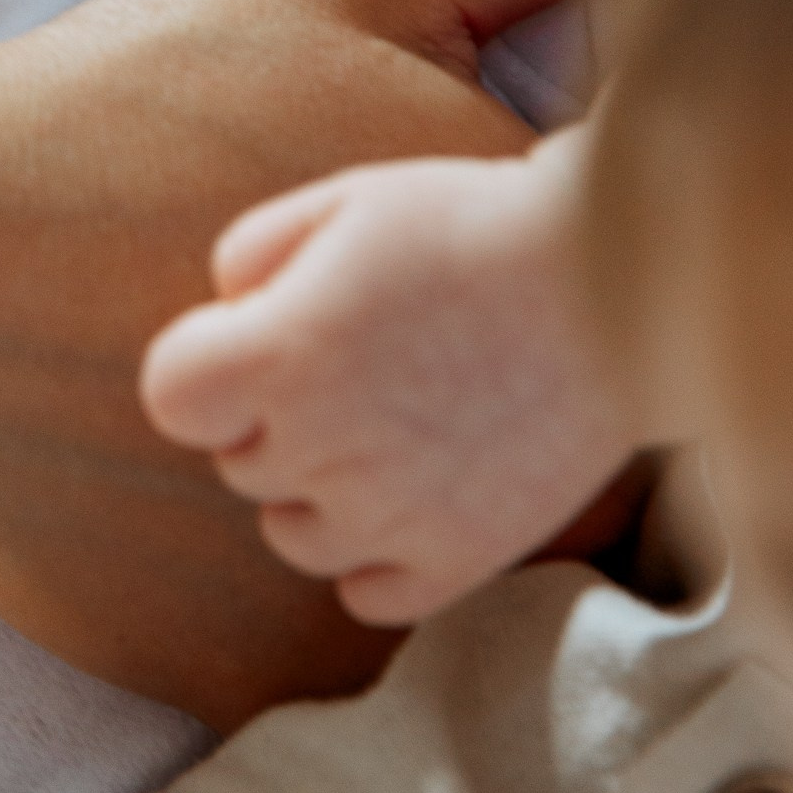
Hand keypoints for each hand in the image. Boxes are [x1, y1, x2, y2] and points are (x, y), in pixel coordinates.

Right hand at [0, 0, 638, 729]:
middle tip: (330, 301)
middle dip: (469, 385)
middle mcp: (465, 455)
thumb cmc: (113, 109)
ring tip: (239, 369)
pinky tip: (179, 464)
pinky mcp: (260, 671)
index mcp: (504, 276)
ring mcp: (366, 578)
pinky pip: (328, 628)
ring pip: (442, 551)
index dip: (552, 273)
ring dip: (384, 482)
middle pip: (543, 453)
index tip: (447, 234)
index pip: (634, 312)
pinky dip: (278, 566)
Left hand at [140, 130, 638, 623]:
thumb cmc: (475, 227)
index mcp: (286, 354)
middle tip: (359, 354)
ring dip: (317, 486)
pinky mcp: (457, 562)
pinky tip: (415, 487)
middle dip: (274, 410)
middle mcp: (326, 449)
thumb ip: (254, 255)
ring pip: (292, 532)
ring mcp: (391, 518)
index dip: (203, 364)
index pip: (172, 396)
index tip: (254, 336)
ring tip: (394, 417)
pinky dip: (373, 553)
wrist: (619, 289)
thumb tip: (226, 315)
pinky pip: (364, 592)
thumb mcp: (347, 200)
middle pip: (237, 457)